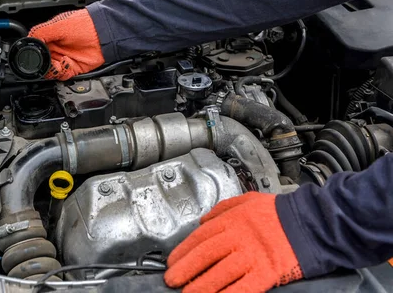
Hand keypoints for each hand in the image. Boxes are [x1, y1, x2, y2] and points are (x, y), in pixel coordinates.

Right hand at [28, 9, 104, 80]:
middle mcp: (55, 49)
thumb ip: (42, 32)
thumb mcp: (59, 25)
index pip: (35, 49)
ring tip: (59, 64)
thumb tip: (29, 39)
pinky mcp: (72, 68)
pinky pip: (62, 76)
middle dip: (43, 65)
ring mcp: (63, 59)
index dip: (33, 54)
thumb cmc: (85, 24)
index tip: (35, 56)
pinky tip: (66, 64)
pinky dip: (62, 73)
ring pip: (50, 72)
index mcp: (49, 38)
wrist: (103, 34)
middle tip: (49, 62)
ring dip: (52, 70)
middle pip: (41, 63)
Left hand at [165, 192, 302, 292]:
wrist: (312, 220)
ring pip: (220, 273)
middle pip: (205, 255)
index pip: (200, 236)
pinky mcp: (268, 271)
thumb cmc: (280, 211)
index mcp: (232, 220)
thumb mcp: (247, 200)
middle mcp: (239, 237)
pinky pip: (244, 287)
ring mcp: (253, 255)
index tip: (172, 261)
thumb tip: (203, 220)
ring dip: (201, 286)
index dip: (183, 251)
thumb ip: (222, 209)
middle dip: (185, 269)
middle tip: (171, 280)